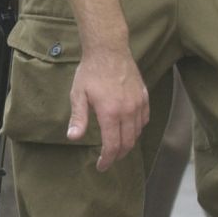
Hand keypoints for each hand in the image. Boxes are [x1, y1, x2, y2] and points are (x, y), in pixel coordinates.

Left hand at [66, 48, 147, 171]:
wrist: (109, 50)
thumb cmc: (91, 72)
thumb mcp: (78, 94)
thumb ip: (78, 118)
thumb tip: (73, 138)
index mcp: (110, 113)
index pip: (112, 146)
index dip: (107, 160)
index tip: (101, 166)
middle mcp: (128, 111)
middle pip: (127, 143)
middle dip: (118, 155)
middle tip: (108, 160)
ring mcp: (138, 104)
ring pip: (137, 133)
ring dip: (127, 143)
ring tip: (117, 146)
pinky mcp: (144, 96)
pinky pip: (144, 119)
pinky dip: (137, 129)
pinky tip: (129, 129)